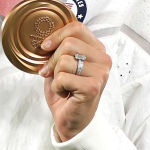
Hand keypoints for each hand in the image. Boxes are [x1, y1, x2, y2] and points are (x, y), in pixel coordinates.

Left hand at [38, 21, 110, 140]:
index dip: (57, 35)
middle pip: (68, 43)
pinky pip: (63, 77)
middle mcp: (103, 59)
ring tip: (64, 86)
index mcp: (97, 50)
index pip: (77, 28)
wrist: (72, 121)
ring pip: (64, 61)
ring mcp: (100, 73)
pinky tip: (67, 94)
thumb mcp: (62, 65)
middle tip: (53, 74)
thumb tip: (47, 40)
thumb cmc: (68, 92)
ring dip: (56, 76)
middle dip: (53, 60)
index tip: (46, 46)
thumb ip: (60, 49)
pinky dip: (58, 87)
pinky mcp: (93, 87)